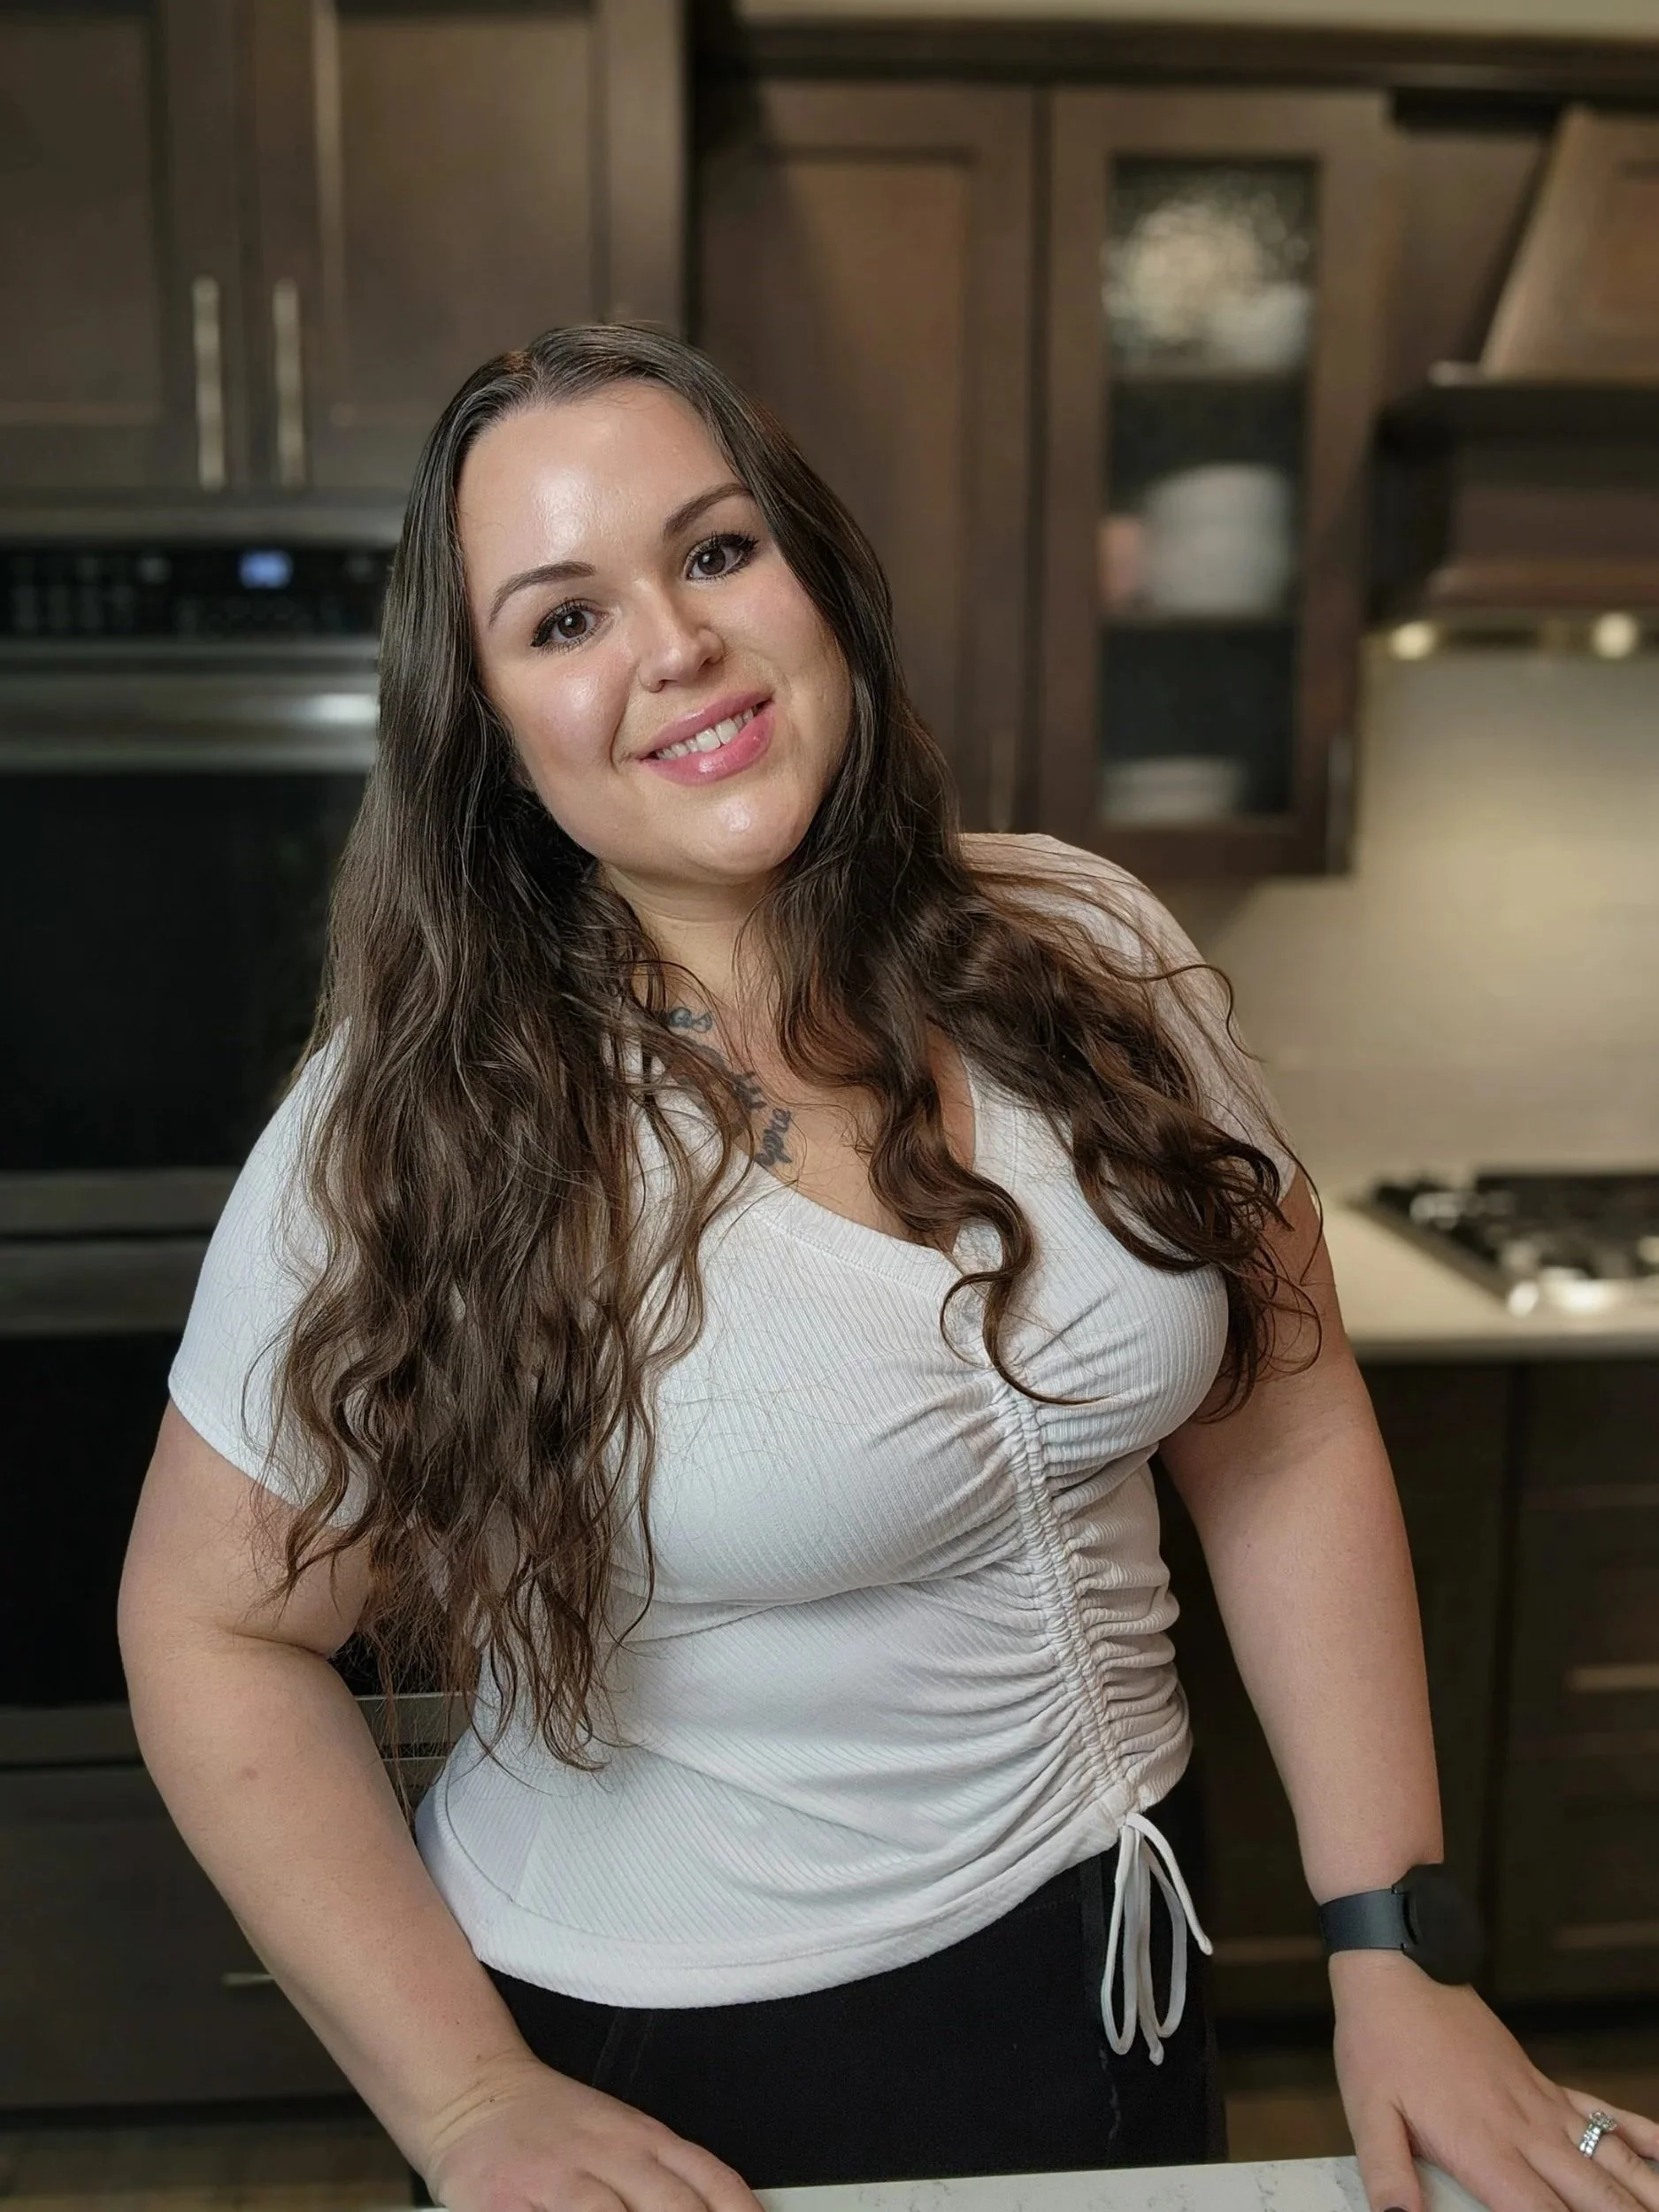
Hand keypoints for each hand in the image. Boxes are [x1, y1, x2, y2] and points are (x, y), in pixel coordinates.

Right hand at [417, 2053, 767, 2211]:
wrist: (473, 2092)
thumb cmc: (552, 2124)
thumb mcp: (621, 2136)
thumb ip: (668, 2176)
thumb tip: (722, 2206)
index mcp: (643, 2137)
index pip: (709, 2180)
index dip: (738, 2211)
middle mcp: (611, 2153)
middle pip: (672, 2204)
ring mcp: (563, 2175)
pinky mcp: (514, 2199)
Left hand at [1332, 1952, 1658, 2211]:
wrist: (1400, 1968)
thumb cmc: (1380, 2042)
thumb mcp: (1368, 2112)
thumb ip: (1388, 2174)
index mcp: (1482, 2147)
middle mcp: (1525, 2131)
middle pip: (1592, 2197)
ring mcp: (1541, 2105)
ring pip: (1611, 2160)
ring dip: (1644, 2192)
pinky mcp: (1543, 2084)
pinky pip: (1603, 2113)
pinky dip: (1642, 2136)